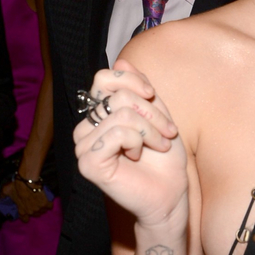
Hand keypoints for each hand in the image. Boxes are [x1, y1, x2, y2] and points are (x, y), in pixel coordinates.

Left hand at [2, 179, 52, 221]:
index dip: (26, 216)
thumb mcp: (6, 191)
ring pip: (43, 211)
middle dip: (35, 210)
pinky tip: (47, 200)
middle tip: (34, 203)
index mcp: (22, 211)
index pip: (25, 220)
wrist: (27, 181)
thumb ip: (3, 196)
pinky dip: (49, 203)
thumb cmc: (16, 186)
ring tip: (41, 201)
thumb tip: (1, 198)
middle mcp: (31, 212)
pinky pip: (50, 206)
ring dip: (42, 207)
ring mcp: (39, 208)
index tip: (27, 211)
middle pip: (36, 215)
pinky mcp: (46, 204)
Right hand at [73, 59, 188, 230]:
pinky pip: (115, 134)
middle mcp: (87, 128)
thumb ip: (141, 91)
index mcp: (101, 115)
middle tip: (167, 132)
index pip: (104, 78)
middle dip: (151, 112)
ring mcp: (84, 146)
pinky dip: (136, 141)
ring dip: (149, 130)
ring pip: (119, 114)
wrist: (170, 193)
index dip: (131, 80)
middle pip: (116, 96)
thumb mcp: (158, 116)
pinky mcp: (88, 163)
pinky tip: (137, 156)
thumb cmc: (164, 159)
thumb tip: (122, 60)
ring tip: (157, 146)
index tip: (152, 95)